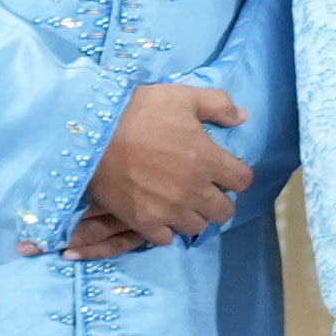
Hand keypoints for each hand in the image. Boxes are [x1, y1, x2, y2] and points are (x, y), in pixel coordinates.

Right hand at [68, 80, 253, 251]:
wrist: (92, 133)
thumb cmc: (139, 111)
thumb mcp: (182, 96)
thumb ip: (218, 105)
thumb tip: (243, 118)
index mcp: (207, 160)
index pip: (243, 181)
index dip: (237, 175)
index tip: (225, 171)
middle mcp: (194, 190)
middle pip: (225, 211)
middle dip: (219, 200)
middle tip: (205, 189)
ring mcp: (169, 209)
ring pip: (197, 227)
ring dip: (194, 216)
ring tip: (182, 203)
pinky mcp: (143, 222)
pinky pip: (166, 239)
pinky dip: (166, 229)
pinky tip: (160, 214)